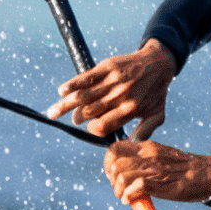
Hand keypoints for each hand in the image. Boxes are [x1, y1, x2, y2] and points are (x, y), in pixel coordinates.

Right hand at [48, 38, 176, 139]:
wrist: (159, 64)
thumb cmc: (157, 92)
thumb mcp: (157, 114)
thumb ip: (145, 131)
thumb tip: (130, 145)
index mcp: (130, 110)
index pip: (104, 125)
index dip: (93, 130)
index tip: (91, 128)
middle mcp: (120, 96)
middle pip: (90, 112)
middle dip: (78, 118)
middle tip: (74, 120)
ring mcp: (112, 81)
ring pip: (83, 96)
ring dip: (65, 106)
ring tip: (51, 114)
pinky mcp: (107, 67)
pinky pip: (86, 77)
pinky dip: (72, 85)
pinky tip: (62, 92)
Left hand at [104, 140, 210, 204]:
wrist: (210, 173)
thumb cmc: (190, 170)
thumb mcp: (164, 157)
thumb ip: (147, 161)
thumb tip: (131, 173)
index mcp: (148, 147)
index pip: (115, 148)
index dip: (109, 162)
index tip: (113, 174)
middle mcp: (148, 154)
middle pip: (114, 162)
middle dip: (111, 178)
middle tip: (119, 188)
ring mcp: (153, 168)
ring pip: (120, 175)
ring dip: (118, 190)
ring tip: (126, 197)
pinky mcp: (158, 183)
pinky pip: (132, 188)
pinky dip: (128, 196)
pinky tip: (132, 201)